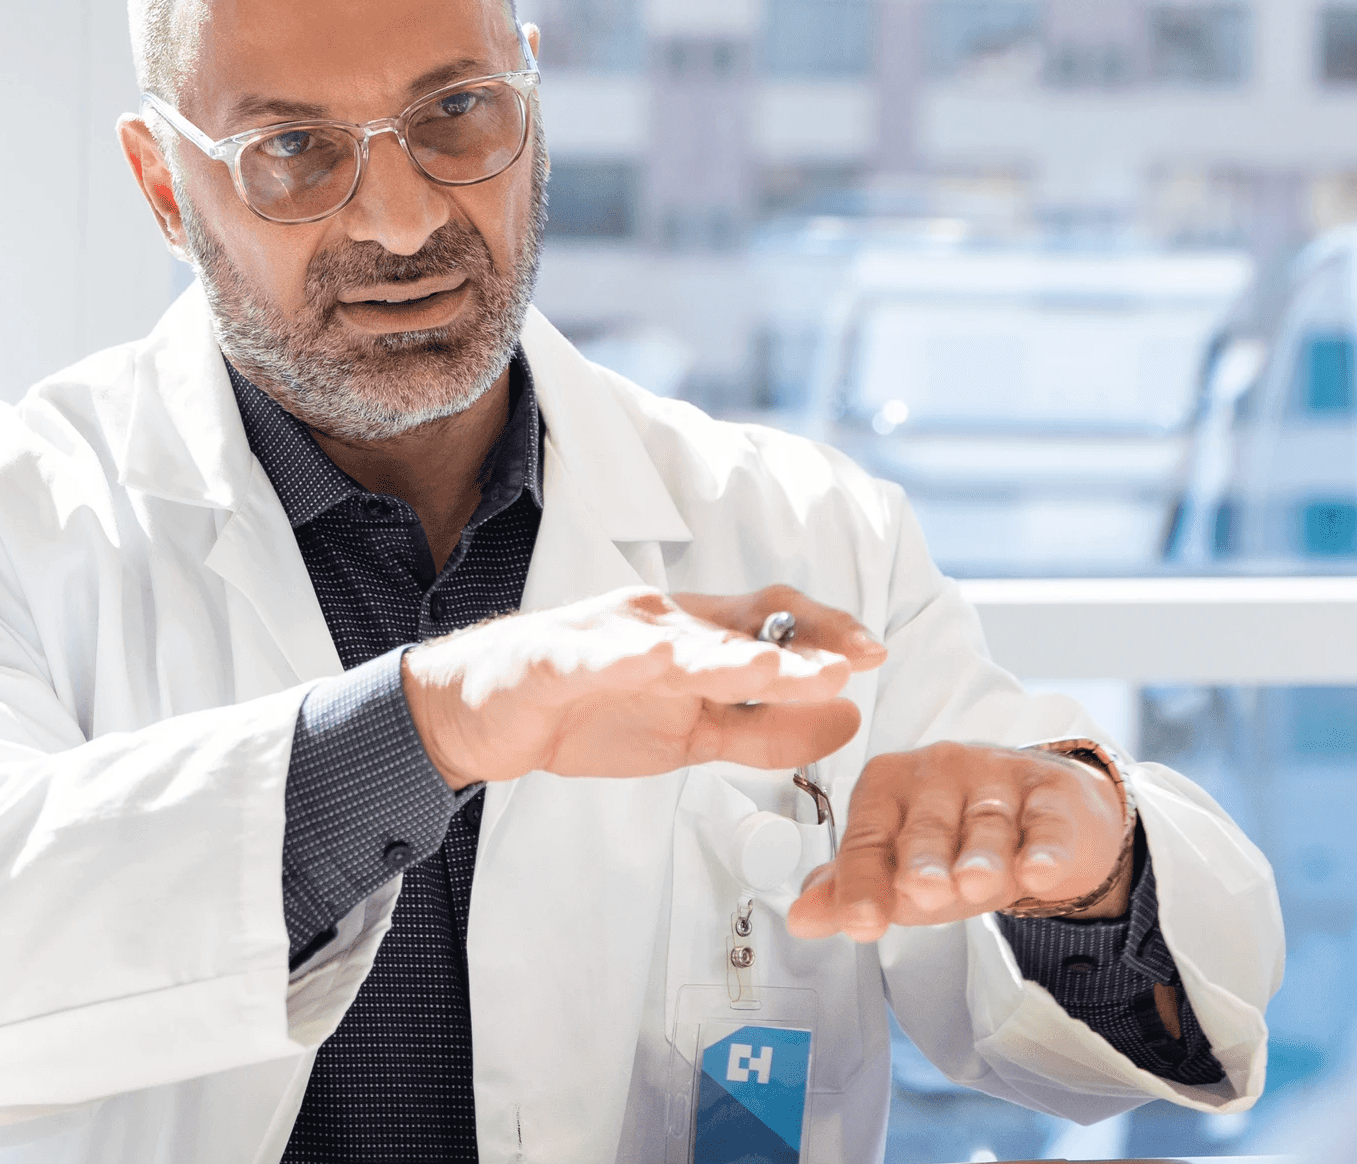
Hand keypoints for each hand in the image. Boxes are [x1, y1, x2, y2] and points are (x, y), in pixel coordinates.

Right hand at [402, 585, 886, 789]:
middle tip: (853, 659)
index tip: (873, 655)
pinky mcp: (557, 659)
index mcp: (697, 637)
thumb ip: (767, 730)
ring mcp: (610, 637)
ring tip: (776, 665)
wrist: (483, 713)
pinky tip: (655, 661)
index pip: (773, 620)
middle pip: (740, 627)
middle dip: (800, 644)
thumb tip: (849, 719)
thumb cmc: (588, 711)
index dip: (825, 632)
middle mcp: (663, 624)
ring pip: (681, 642)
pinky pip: (595, 656)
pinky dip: (625, 656)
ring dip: (730, 653)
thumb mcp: (693, 735)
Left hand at [785, 742, 1129, 941]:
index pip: (868, 837)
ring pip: (985, 824)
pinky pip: (1045, 824)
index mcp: (888, 785)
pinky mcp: (1049, 794)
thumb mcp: (902, 869)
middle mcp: (939, 770)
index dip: (862, 881)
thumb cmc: (958, 844)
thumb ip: (853, 891)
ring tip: (975, 884)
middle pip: (926, 826)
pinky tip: (1037, 870)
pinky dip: (1044, 849)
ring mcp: (997, 777)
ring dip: (980, 857)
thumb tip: (801, 919)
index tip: (862, 922)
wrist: (1041, 819)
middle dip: (923, 860)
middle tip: (921, 892)